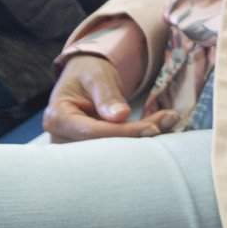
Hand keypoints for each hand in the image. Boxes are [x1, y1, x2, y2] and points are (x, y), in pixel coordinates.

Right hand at [42, 52, 177, 141]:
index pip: (92, 132)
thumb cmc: (88, 74)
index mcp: (58, 118)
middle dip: (137, 138)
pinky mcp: (90, 152)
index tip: (152, 128)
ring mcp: (74, 149)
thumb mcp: (97, 76)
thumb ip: (106, 95)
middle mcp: (61, 138)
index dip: (123, 132)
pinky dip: (138, 141)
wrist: (84, 80)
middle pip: (102, 147)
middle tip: (168, 122)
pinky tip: (160, 128)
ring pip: (111, 153)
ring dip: (141, 141)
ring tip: (168, 121)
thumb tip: (120, 116)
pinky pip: (115, 151)